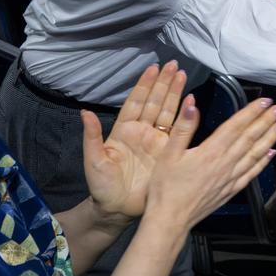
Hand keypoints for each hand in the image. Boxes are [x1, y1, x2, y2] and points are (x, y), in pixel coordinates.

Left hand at [81, 61, 187, 220]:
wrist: (117, 210)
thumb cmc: (101, 186)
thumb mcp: (93, 160)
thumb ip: (91, 136)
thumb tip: (85, 112)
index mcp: (123, 130)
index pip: (135, 102)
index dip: (144, 85)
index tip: (153, 68)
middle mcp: (141, 131)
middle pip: (154, 102)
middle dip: (164, 83)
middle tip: (173, 65)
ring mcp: (156, 141)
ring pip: (167, 111)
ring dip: (175, 93)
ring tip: (182, 75)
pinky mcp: (168, 152)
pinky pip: (177, 131)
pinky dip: (184, 116)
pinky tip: (190, 102)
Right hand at [144, 93, 275, 231]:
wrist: (170, 219)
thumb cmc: (166, 188)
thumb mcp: (168, 154)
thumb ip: (182, 127)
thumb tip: (191, 104)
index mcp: (210, 152)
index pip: (236, 126)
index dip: (251, 112)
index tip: (264, 101)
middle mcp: (225, 163)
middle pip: (250, 138)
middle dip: (266, 121)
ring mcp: (230, 178)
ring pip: (255, 154)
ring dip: (270, 139)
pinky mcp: (231, 190)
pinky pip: (252, 173)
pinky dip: (263, 162)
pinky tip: (271, 154)